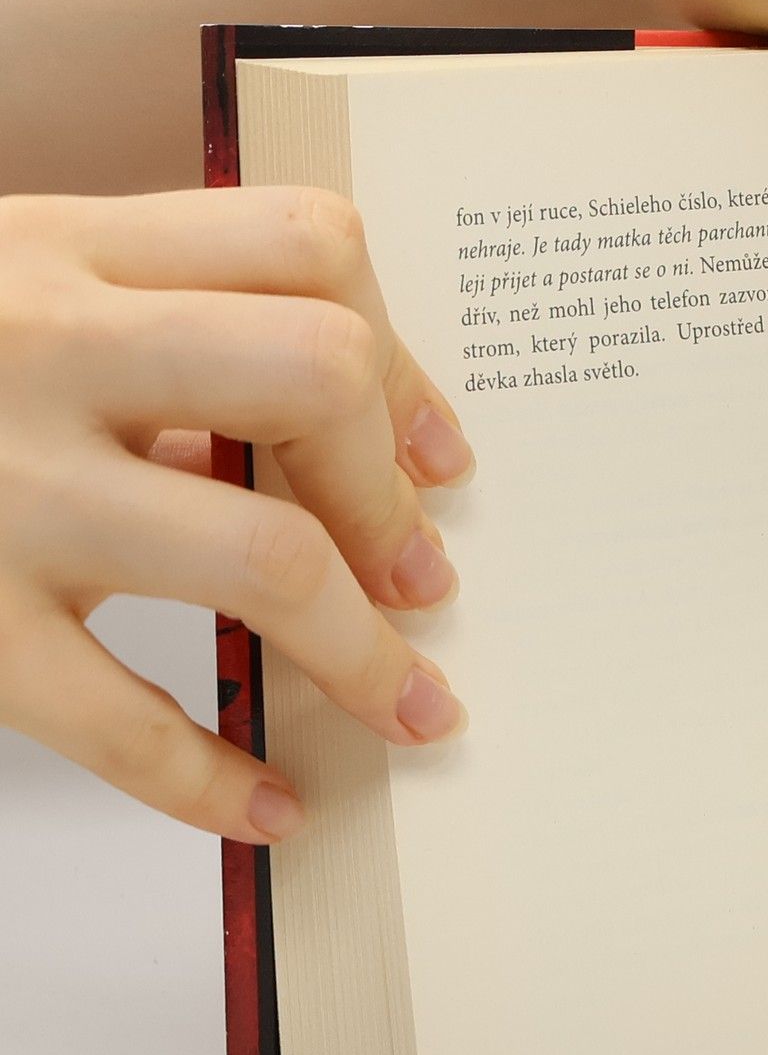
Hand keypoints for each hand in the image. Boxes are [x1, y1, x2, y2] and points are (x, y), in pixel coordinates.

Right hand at [0, 189, 474, 840]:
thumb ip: (155, 339)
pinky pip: (119, 720)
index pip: (308, 249)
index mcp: (68, 252)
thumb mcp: (8, 296)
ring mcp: (0, 489)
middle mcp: (42, 349)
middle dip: (389, 490)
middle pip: (313, 376)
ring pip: (260, 556)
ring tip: (411, 704)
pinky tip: (267, 806)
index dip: (403, 360)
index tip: (436, 459)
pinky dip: (214, 780)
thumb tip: (345, 452)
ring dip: (364, 653)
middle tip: (418, 574)